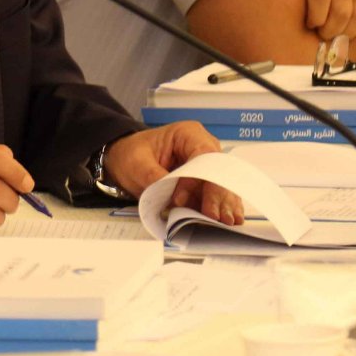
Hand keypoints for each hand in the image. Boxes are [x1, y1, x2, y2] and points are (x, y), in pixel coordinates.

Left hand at [100, 122, 242, 225]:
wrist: (126, 158)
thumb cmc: (132, 154)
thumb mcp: (136, 163)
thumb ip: (154, 177)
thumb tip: (173, 198)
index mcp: (187, 134)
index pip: (202, 154)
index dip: (196, 178)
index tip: (180, 200)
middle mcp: (202, 146)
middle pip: (217, 170)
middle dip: (218, 194)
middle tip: (216, 216)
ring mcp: (205, 164)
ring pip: (221, 184)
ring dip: (224, 203)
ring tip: (227, 222)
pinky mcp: (203, 181)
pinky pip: (216, 193)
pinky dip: (221, 206)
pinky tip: (229, 220)